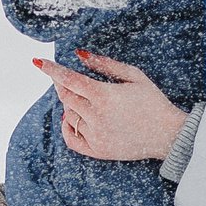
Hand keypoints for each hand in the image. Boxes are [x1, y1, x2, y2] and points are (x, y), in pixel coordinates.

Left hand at [40, 50, 186, 161]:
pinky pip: (70, 138)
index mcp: (104, 96)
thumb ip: (105, 64)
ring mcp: (95, 135)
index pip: (68, 79)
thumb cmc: (153, 101)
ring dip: (71, 104)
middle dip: (61, 85)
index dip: (51, 69)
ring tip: (87, 99)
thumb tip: (79, 55)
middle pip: (65, 97)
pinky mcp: (97, 150)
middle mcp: (96, 117)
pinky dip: (67, 127)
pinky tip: (71, 118)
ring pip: (69, 115)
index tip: (38, 61)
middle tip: (67, 79)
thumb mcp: (134, 75)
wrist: (167, 135)